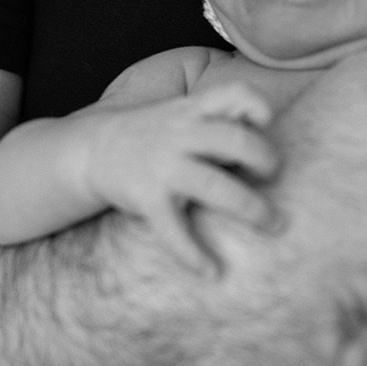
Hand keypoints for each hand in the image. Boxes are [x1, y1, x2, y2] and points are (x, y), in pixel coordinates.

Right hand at [89, 82, 277, 271]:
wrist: (93, 149)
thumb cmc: (152, 133)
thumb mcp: (181, 112)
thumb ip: (218, 117)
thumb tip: (266, 133)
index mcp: (192, 110)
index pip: (233, 93)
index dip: (257, 106)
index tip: (266, 124)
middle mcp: (179, 134)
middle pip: (235, 140)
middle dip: (266, 160)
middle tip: (273, 176)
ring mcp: (162, 166)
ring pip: (215, 187)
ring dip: (251, 208)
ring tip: (272, 224)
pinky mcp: (146, 197)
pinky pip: (174, 231)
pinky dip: (195, 255)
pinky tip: (213, 272)